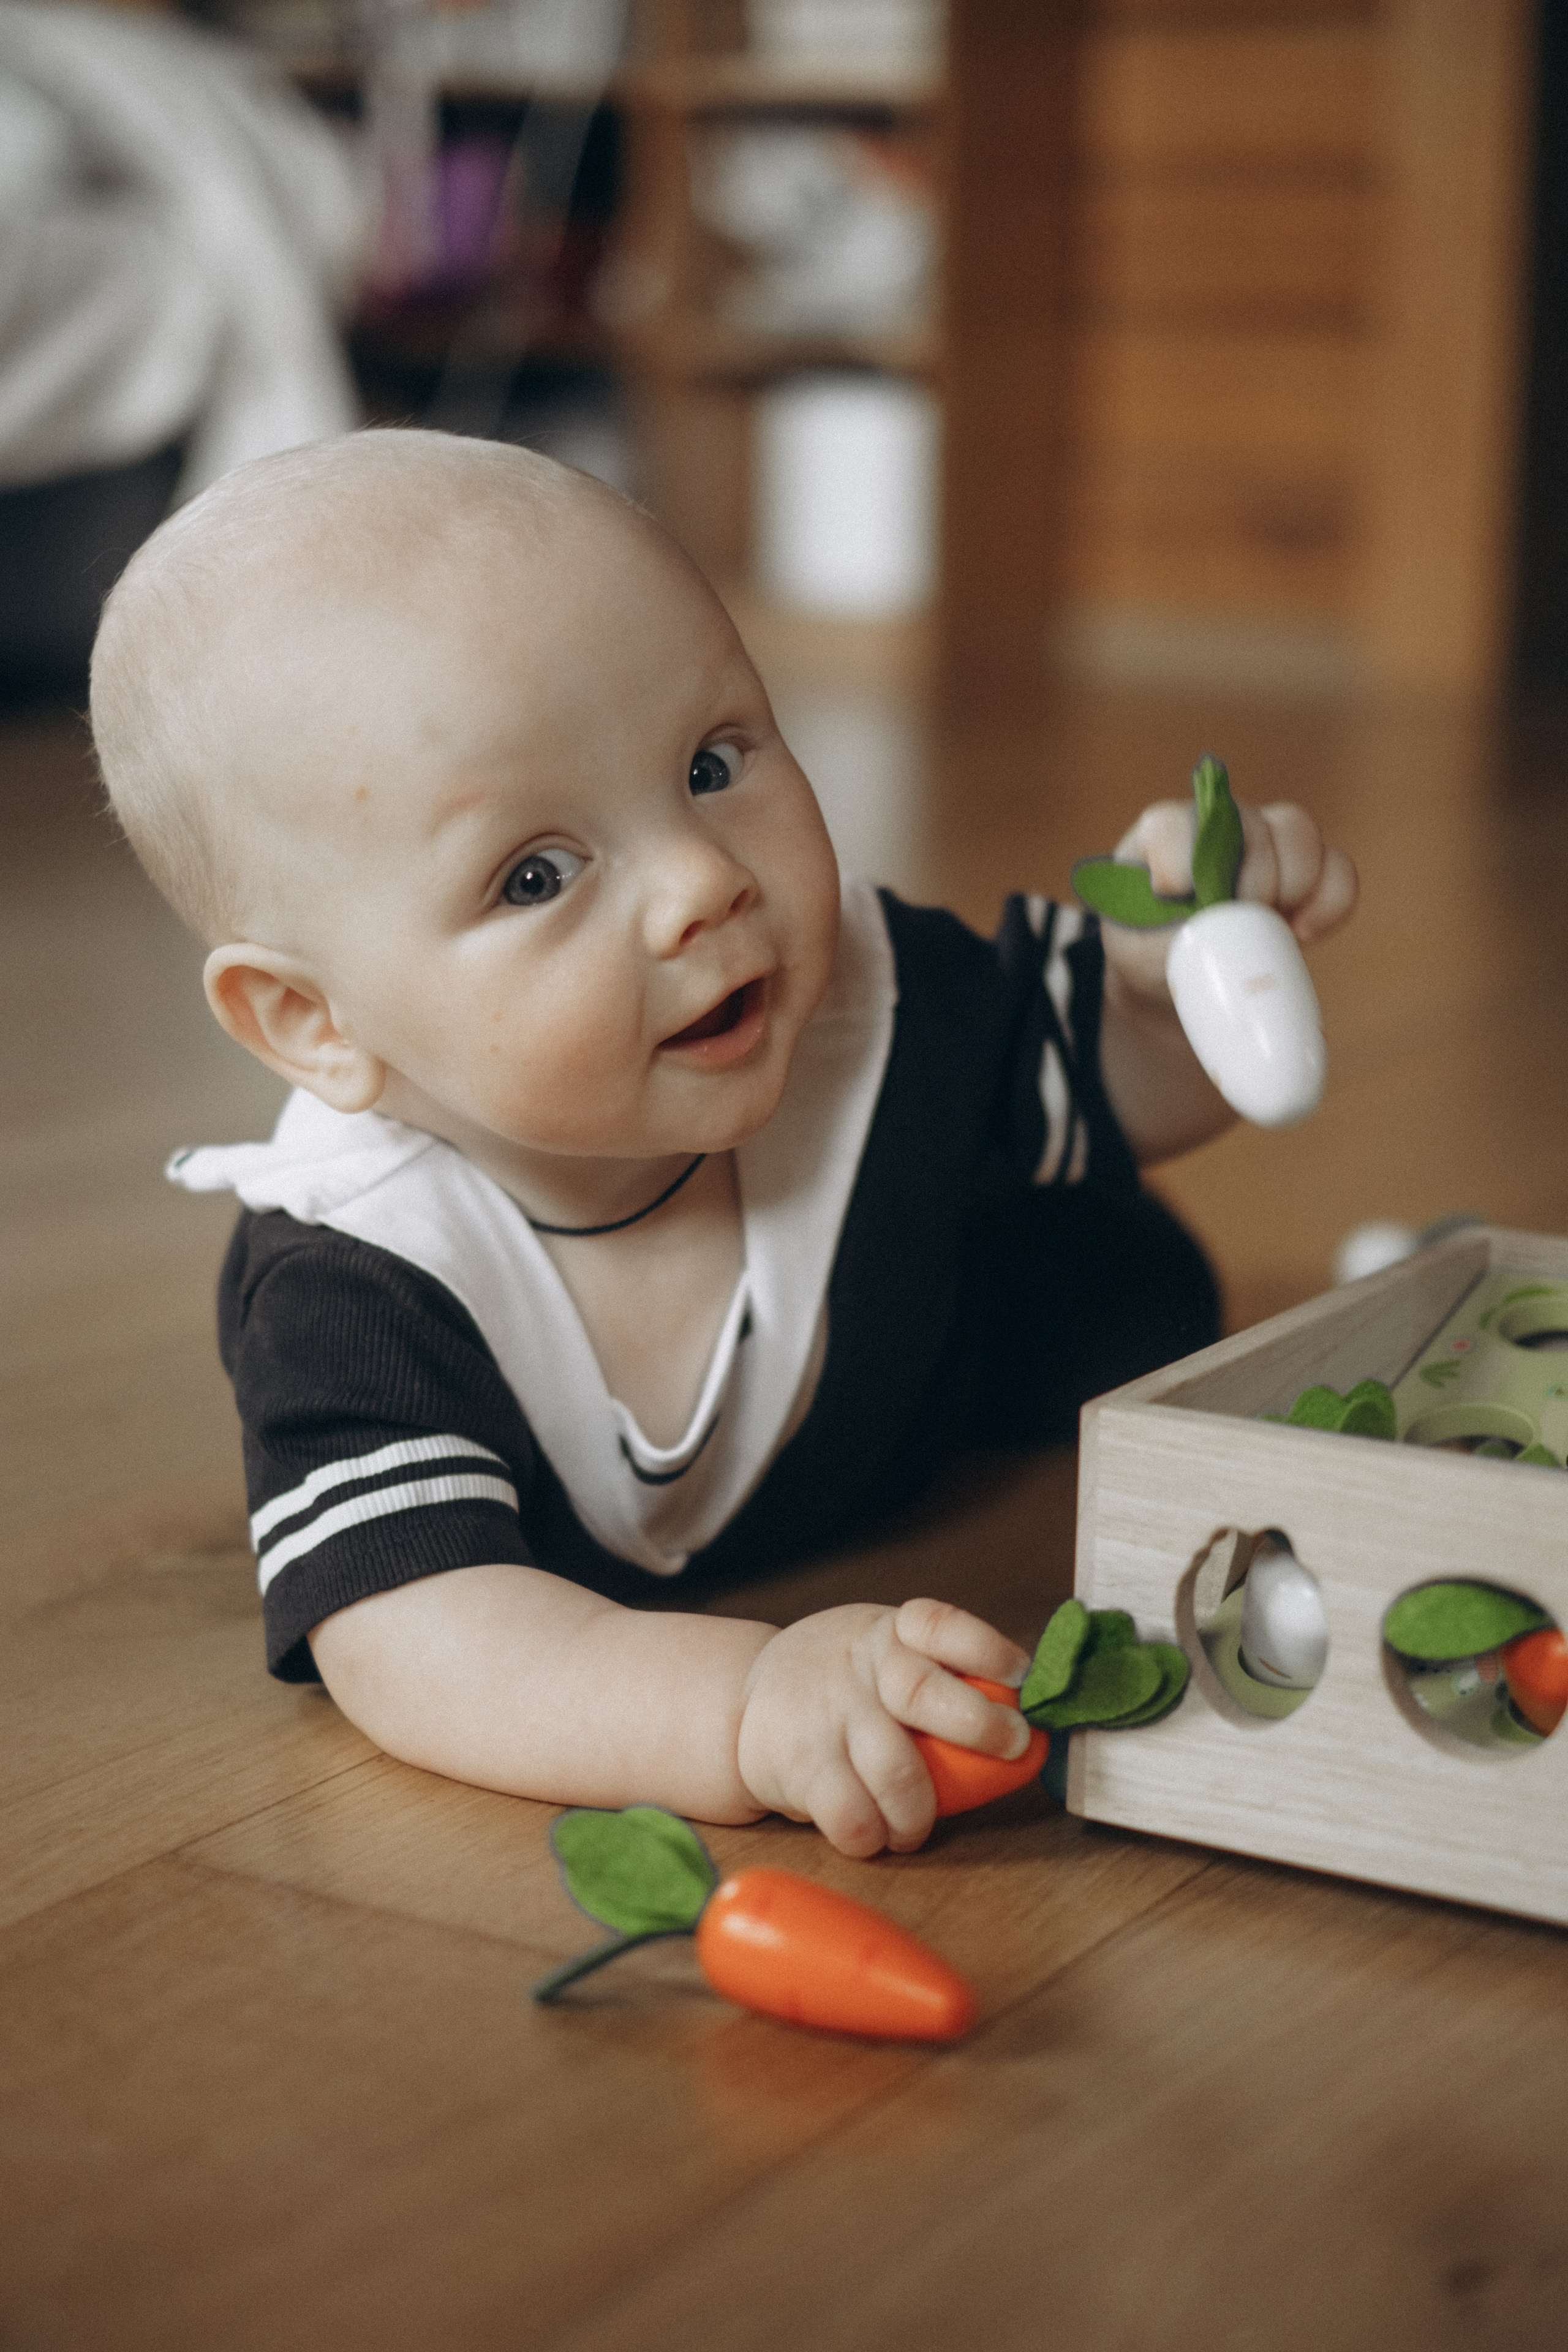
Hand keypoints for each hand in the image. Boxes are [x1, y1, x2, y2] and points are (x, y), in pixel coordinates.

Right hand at [735, 1598, 1032, 1857]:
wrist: (746, 1700)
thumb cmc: (847, 1687)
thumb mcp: (887, 1655)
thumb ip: (943, 1677)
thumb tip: (1031, 1728)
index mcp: (892, 1634)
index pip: (940, 1624)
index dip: (987, 1648)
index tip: (1021, 1676)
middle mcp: (861, 1666)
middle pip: (923, 1692)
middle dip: (980, 1726)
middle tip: (1011, 1746)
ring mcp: (829, 1713)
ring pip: (897, 1773)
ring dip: (921, 1815)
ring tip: (915, 1826)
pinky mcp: (799, 1763)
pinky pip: (853, 1817)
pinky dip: (874, 1837)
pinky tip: (874, 1833)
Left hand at [1099, 798, 1357, 1007]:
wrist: (1175, 971)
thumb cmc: (1151, 953)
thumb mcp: (1139, 952)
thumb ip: (1168, 937)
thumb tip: (1217, 930)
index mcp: (1164, 834)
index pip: (1174, 826)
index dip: (1181, 859)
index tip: (1178, 896)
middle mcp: (1219, 824)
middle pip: (1253, 829)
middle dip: (1248, 888)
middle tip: (1231, 930)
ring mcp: (1268, 840)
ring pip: (1301, 839)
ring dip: (1291, 891)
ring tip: (1270, 932)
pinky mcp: (1307, 870)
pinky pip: (1338, 871)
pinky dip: (1329, 904)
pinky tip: (1301, 934)